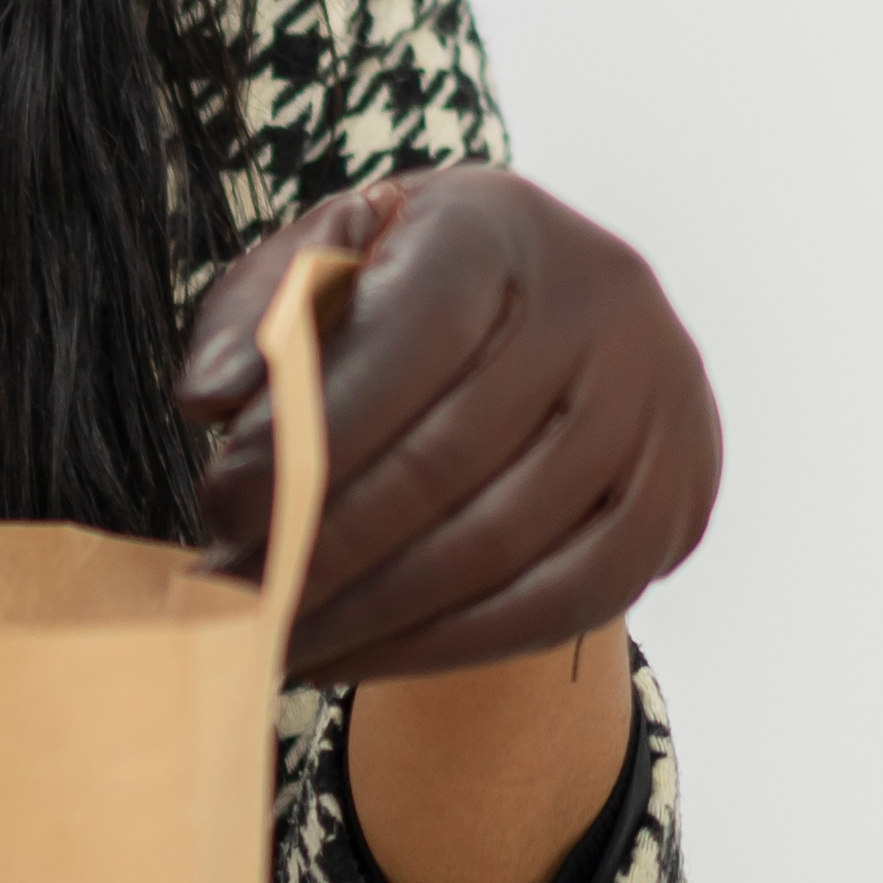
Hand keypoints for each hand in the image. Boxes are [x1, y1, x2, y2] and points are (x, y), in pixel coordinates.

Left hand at [179, 166, 715, 682]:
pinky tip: (352, 656)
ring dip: (370, 612)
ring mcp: (655, 406)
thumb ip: (259, 316)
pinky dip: (443, 646)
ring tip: (275, 638)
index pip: (407, 338)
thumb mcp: (325, 267)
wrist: (550, 324)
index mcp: (498, 226)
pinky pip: (556, 604)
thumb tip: (209, 400)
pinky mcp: (673, 501)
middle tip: (235, 596)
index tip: (219, 507)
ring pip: (498, 543)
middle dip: (323, 542)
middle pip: (447, 457)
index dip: (308, 434)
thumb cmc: (403, 293)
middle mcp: (600, 304)